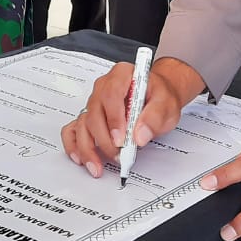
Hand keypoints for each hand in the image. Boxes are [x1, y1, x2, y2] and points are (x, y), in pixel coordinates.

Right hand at [60, 58, 196, 177]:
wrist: (156, 96)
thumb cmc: (159, 96)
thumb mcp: (166, 103)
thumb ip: (155, 117)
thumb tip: (140, 135)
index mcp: (122, 75)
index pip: (111, 93)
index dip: (113, 118)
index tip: (120, 139)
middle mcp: (104, 86)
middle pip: (94, 111)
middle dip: (103, 138)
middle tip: (117, 155)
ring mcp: (95, 101)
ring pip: (83, 123)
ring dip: (88, 147)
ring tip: (97, 165)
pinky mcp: (90, 116)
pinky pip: (74, 128)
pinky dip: (74, 144)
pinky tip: (80, 157)